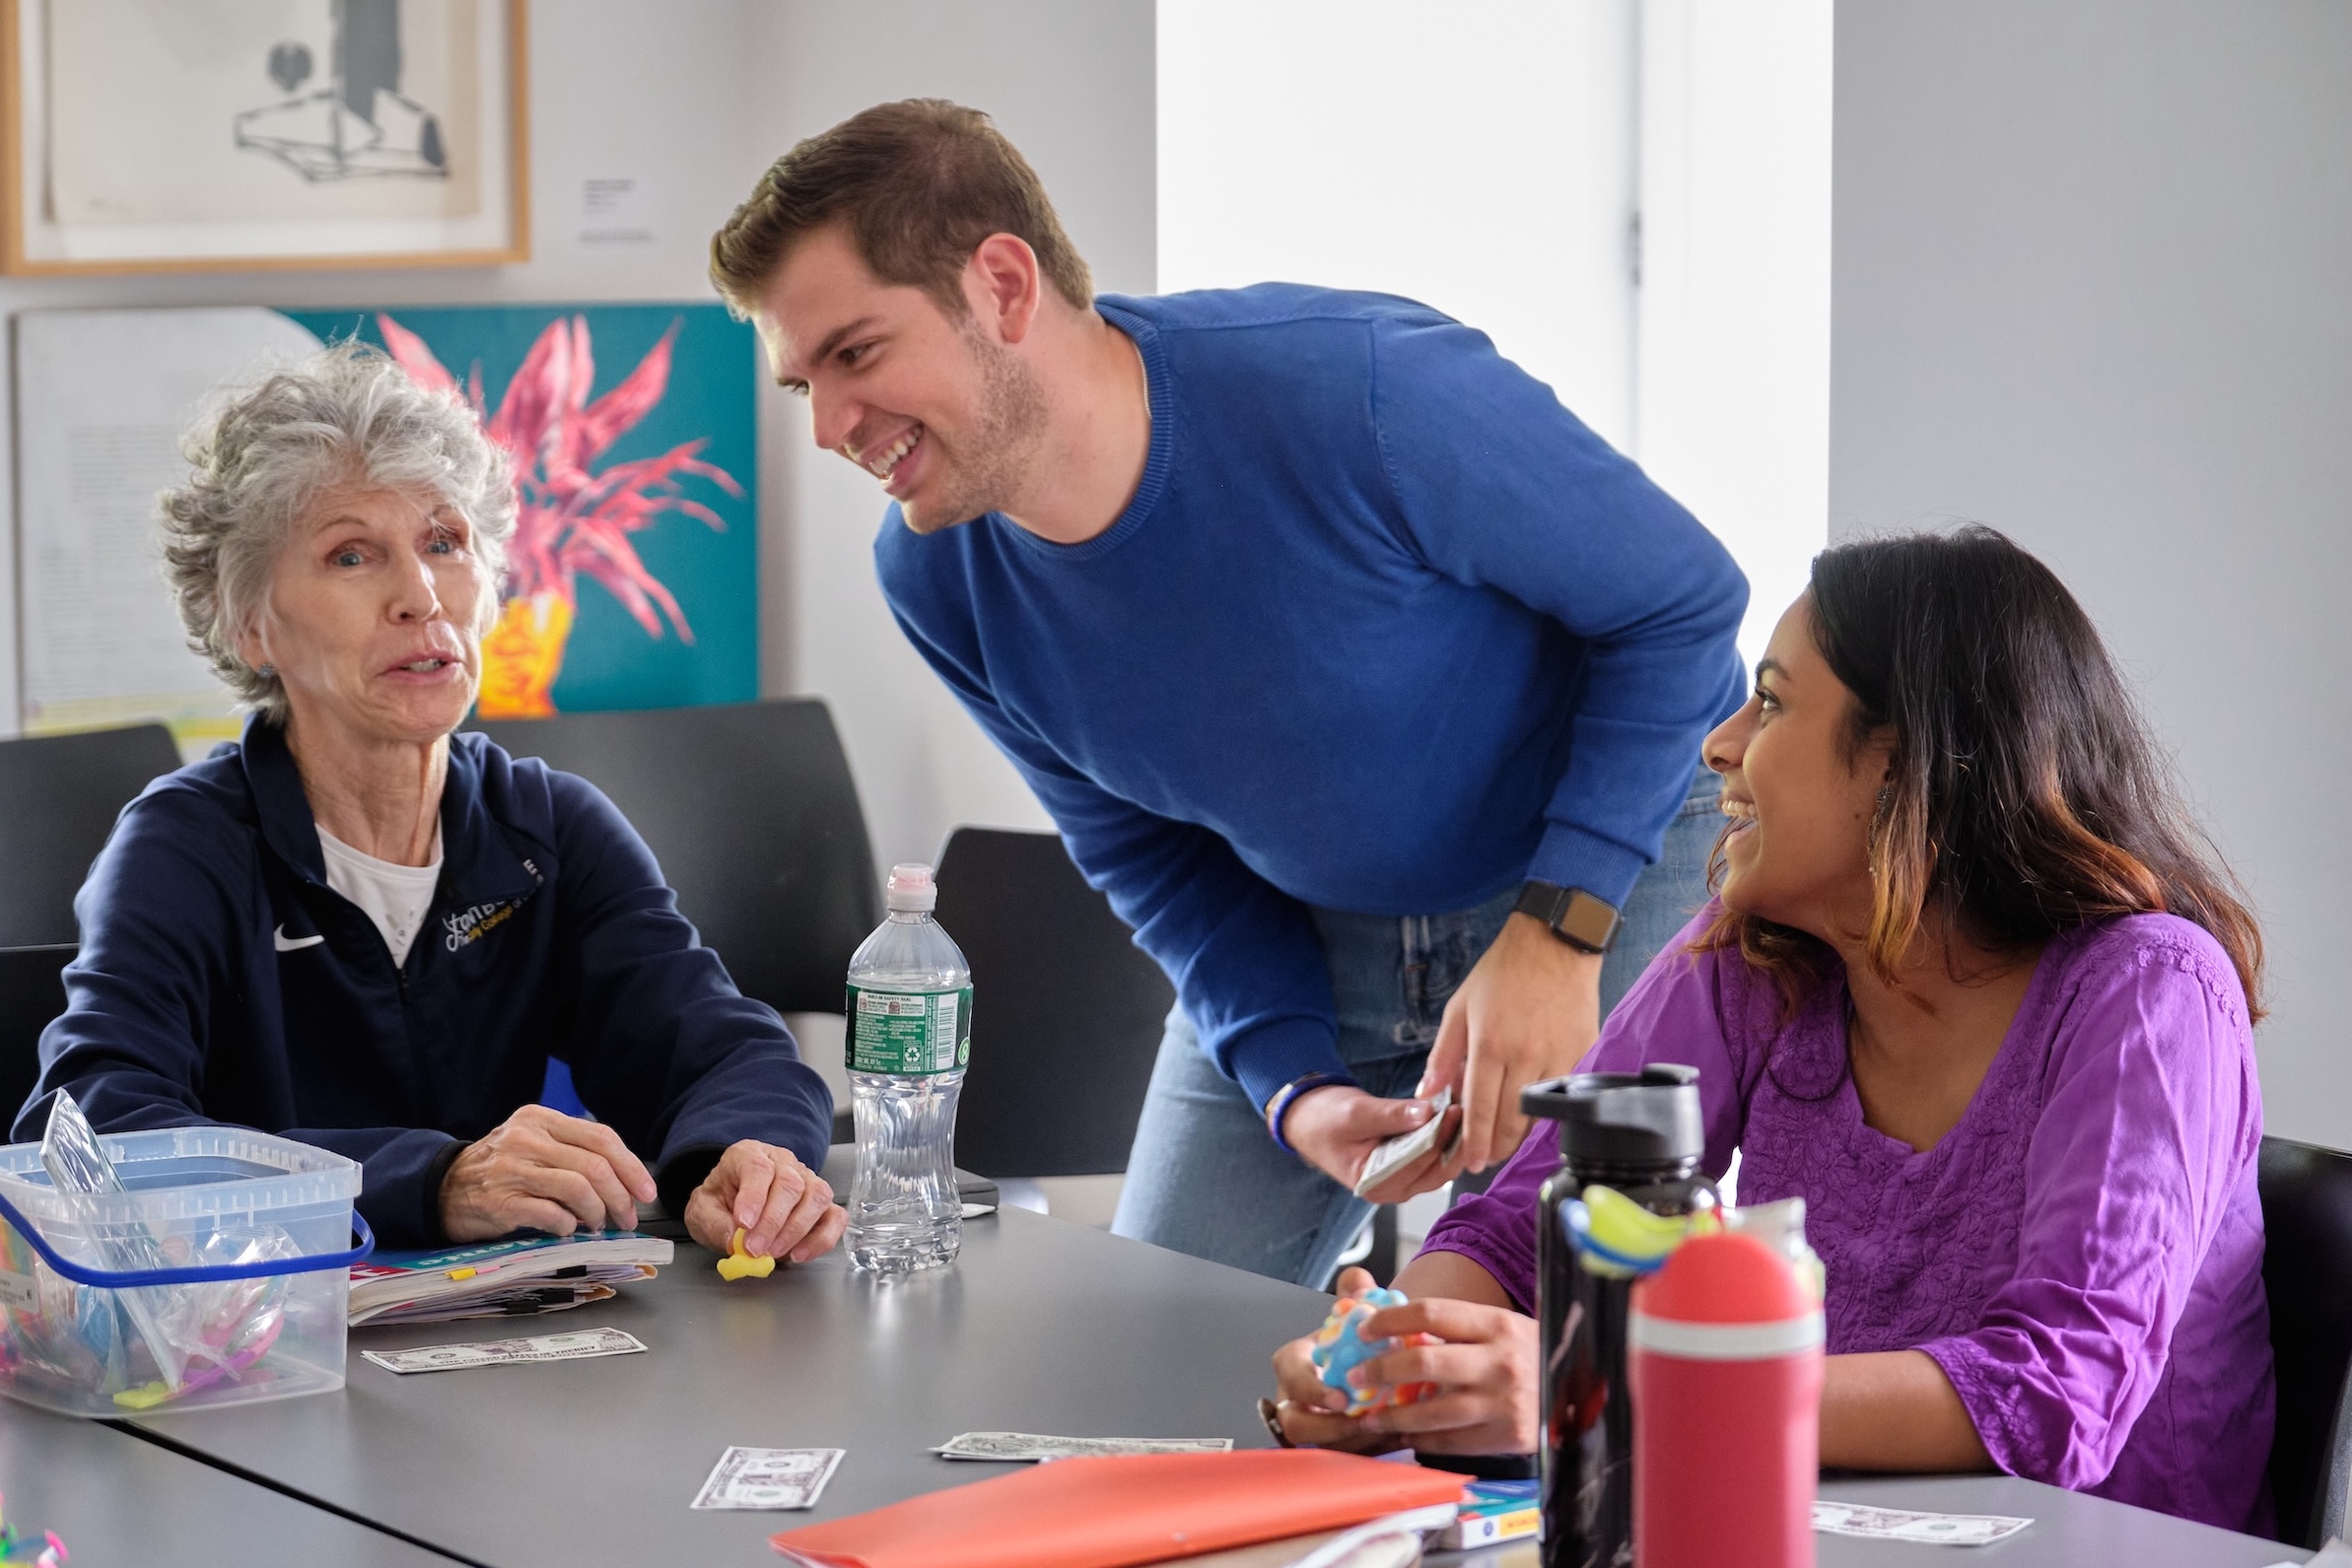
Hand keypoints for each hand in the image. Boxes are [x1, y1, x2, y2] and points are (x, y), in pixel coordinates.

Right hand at [439, 1104, 655, 1241]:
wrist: (440, 1188)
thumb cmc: (498, 1169)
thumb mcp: (532, 1144)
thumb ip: (571, 1152)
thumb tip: (623, 1182)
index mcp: (540, 1119)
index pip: (601, 1137)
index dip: (631, 1166)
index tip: (646, 1191)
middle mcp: (527, 1138)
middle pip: (595, 1164)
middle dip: (621, 1196)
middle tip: (628, 1218)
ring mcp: (512, 1169)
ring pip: (579, 1188)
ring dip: (598, 1212)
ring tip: (598, 1225)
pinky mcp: (501, 1202)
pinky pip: (551, 1214)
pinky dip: (568, 1226)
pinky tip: (567, 1231)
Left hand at [682, 1140, 846, 1262]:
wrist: (733, 1204)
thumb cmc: (720, 1202)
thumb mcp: (702, 1211)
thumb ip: (715, 1224)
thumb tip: (735, 1240)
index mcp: (748, 1155)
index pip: (757, 1167)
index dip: (753, 1196)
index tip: (744, 1223)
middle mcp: (782, 1162)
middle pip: (790, 1183)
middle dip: (773, 1222)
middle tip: (755, 1249)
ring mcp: (807, 1179)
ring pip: (817, 1196)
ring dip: (796, 1230)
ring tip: (774, 1253)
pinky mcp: (822, 1203)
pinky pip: (835, 1217)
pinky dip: (822, 1239)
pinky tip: (800, 1254)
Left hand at [1268, 1267, 1540, 1454]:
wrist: (1580, 1392)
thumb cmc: (1528, 1356)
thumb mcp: (1499, 1327)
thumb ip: (1452, 1325)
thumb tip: (1388, 1318)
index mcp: (1496, 1324)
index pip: (1431, 1312)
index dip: (1390, 1320)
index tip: (1366, 1328)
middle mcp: (1501, 1361)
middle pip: (1425, 1361)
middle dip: (1381, 1369)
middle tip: (1356, 1374)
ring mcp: (1505, 1402)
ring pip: (1433, 1411)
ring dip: (1394, 1415)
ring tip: (1371, 1416)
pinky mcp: (1508, 1436)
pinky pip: (1453, 1441)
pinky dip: (1423, 1440)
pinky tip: (1406, 1435)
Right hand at [1269, 1268, 1406, 1453]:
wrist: (1364, 1363)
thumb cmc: (1353, 1341)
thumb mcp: (1354, 1315)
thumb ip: (1354, 1295)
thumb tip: (1358, 1280)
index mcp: (1297, 1365)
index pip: (1289, 1377)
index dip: (1311, 1390)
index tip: (1340, 1397)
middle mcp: (1299, 1399)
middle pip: (1295, 1425)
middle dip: (1328, 1429)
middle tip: (1363, 1422)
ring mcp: (1315, 1426)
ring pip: (1323, 1446)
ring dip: (1356, 1442)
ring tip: (1391, 1430)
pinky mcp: (1335, 1446)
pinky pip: (1346, 1456)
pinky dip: (1372, 1449)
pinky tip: (1399, 1436)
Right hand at [1280, 1086, 1460, 1200]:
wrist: (1308, 1121)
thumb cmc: (1324, 1119)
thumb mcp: (1356, 1113)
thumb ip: (1392, 1116)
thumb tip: (1427, 1113)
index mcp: (1376, 1183)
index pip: (1420, 1161)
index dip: (1441, 1134)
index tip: (1457, 1108)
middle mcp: (1393, 1190)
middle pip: (1437, 1167)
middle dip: (1454, 1137)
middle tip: (1468, 1105)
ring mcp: (1402, 1181)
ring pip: (1441, 1163)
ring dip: (1453, 1137)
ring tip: (1464, 1106)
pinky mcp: (1408, 1168)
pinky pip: (1434, 1155)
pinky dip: (1444, 1136)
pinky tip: (1452, 1113)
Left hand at [1419, 912, 1601, 1170]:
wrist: (1555, 944)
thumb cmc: (1503, 972)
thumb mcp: (1460, 1008)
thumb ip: (1443, 1056)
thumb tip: (1427, 1093)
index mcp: (1490, 1045)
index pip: (1480, 1109)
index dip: (1473, 1142)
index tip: (1468, 1163)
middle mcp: (1525, 1057)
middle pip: (1511, 1122)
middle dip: (1496, 1148)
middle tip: (1483, 1159)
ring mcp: (1557, 1057)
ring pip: (1538, 1114)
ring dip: (1519, 1133)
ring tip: (1502, 1140)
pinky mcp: (1581, 1054)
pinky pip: (1560, 1094)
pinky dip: (1543, 1108)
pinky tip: (1528, 1109)